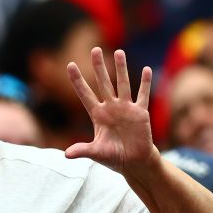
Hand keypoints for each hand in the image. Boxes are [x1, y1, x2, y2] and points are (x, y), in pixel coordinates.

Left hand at [64, 48, 158, 174]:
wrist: (134, 163)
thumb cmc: (114, 157)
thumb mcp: (97, 153)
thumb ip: (83, 150)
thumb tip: (66, 155)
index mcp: (97, 115)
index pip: (85, 94)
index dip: (77, 80)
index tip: (70, 65)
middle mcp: (110, 108)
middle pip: (103, 83)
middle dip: (99, 67)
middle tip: (95, 49)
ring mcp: (126, 108)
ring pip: (122, 84)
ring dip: (121, 69)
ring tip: (118, 52)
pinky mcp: (140, 113)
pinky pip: (143, 95)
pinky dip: (145, 83)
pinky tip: (146, 70)